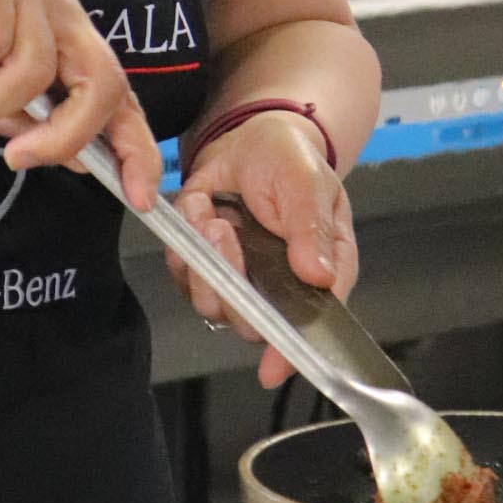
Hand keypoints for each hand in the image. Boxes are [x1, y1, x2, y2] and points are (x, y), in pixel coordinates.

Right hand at [0, 0, 162, 206]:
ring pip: (37, 68)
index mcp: (62, 33)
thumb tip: (78, 159)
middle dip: (63, 133)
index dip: (135, 143)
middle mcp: (56, 3)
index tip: (140, 194)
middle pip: (99, 78)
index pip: (116, 88)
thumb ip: (25, 121)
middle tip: (18, 158)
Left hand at [172, 111, 358, 388]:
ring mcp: (234, 276)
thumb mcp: (310, 184)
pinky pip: (183, 271)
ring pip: (211, 301)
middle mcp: (273, 286)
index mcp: (315, 274)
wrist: (252, 136)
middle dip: (231, 288)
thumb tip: (319, 276)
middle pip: (248, 321)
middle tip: (227, 236)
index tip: (272, 367)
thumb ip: (313, 229)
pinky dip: (184, 243)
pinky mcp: (200, 259)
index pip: (306, 324)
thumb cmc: (291, 162)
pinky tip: (199, 207)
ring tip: (214, 218)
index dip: (289, 351)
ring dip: (205, 264)